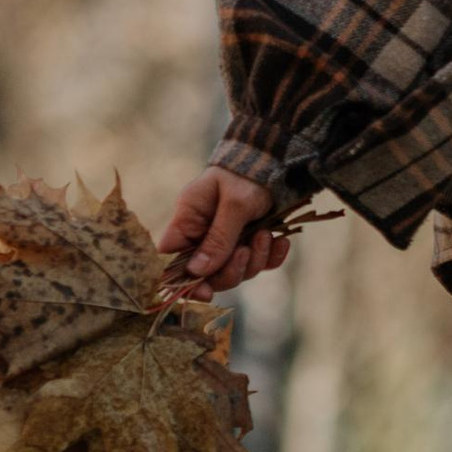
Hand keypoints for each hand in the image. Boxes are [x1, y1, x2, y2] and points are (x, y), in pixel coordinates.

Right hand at [158, 169, 290, 294]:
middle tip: (246, 251)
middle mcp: (204, 233)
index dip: (182, 280)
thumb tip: (196, 272)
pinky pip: (258, 262)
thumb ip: (218, 238)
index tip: (204, 291)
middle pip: (207, 273)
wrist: (276, 159)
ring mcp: (227, 239)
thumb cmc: (247, 174)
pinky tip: (281, 242)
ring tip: (266, 235)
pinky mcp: (250, 241)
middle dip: (230, 269)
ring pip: (235, 270)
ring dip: (254, 259)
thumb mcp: (234, 204)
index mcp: (188, 220)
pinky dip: (271, 256)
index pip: (171, 259)